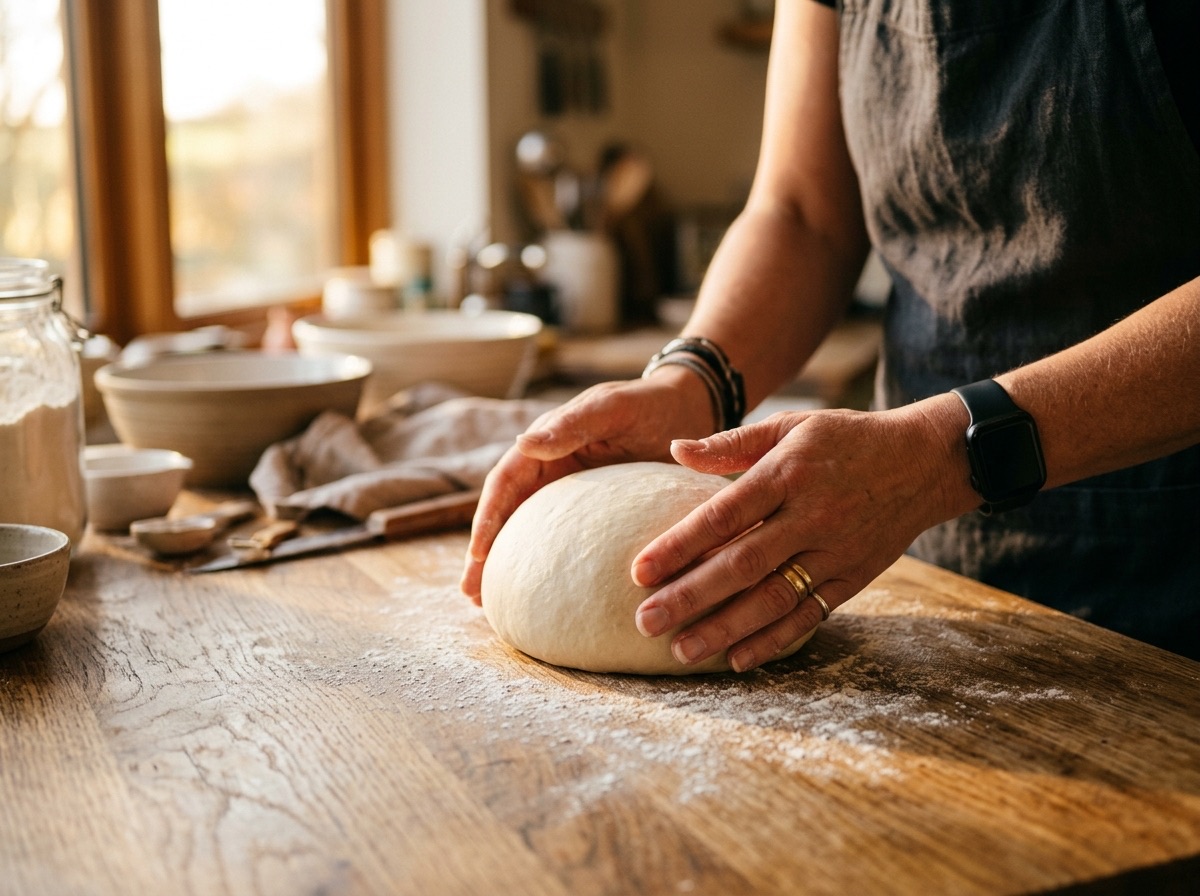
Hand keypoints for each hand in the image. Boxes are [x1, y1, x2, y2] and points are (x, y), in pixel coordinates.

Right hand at [460, 368, 715, 603]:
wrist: (687, 409)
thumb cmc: (648, 403)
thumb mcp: (612, 408)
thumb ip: (572, 424)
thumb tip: (523, 442)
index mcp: (546, 443)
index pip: (505, 482)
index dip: (489, 517)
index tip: (479, 554)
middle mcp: (550, 470)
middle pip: (508, 515)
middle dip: (486, 554)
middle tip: (472, 594)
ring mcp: (570, 494)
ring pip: (530, 533)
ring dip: (510, 566)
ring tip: (490, 606)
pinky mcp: (593, 514)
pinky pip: (564, 542)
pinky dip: (549, 567)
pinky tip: (544, 597)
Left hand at [631, 398, 971, 671]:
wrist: (925, 462)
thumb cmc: (845, 439)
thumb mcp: (792, 425)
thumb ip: (732, 443)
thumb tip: (675, 449)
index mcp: (788, 474)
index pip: (724, 514)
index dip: (680, 544)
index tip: (639, 570)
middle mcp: (810, 517)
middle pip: (742, 565)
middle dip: (690, 598)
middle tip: (644, 622)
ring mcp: (834, 553)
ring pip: (773, 599)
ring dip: (724, 629)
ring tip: (680, 650)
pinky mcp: (852, 579)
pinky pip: (809, 617)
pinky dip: (773, 641)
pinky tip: (735, 660)